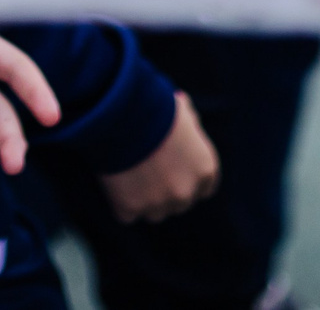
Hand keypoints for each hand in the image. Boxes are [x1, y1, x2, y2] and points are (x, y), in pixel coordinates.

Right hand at [102, 91, 219, 222]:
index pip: (204, 188)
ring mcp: (158, 204)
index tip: (173, 169)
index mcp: (205, 169)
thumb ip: (188, 122)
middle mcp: (186, 192)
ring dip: (144, 199)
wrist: (123, 113)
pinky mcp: (131, 209)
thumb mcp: (181, 109)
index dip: (187, 178)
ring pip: (154, 212)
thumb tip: (185, 112)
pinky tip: (115, 179)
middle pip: (179, 203)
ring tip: (129, 172)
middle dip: (166, 190)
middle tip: (147, 169)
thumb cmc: (154, 105)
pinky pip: (126, 213)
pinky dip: (120, 201)